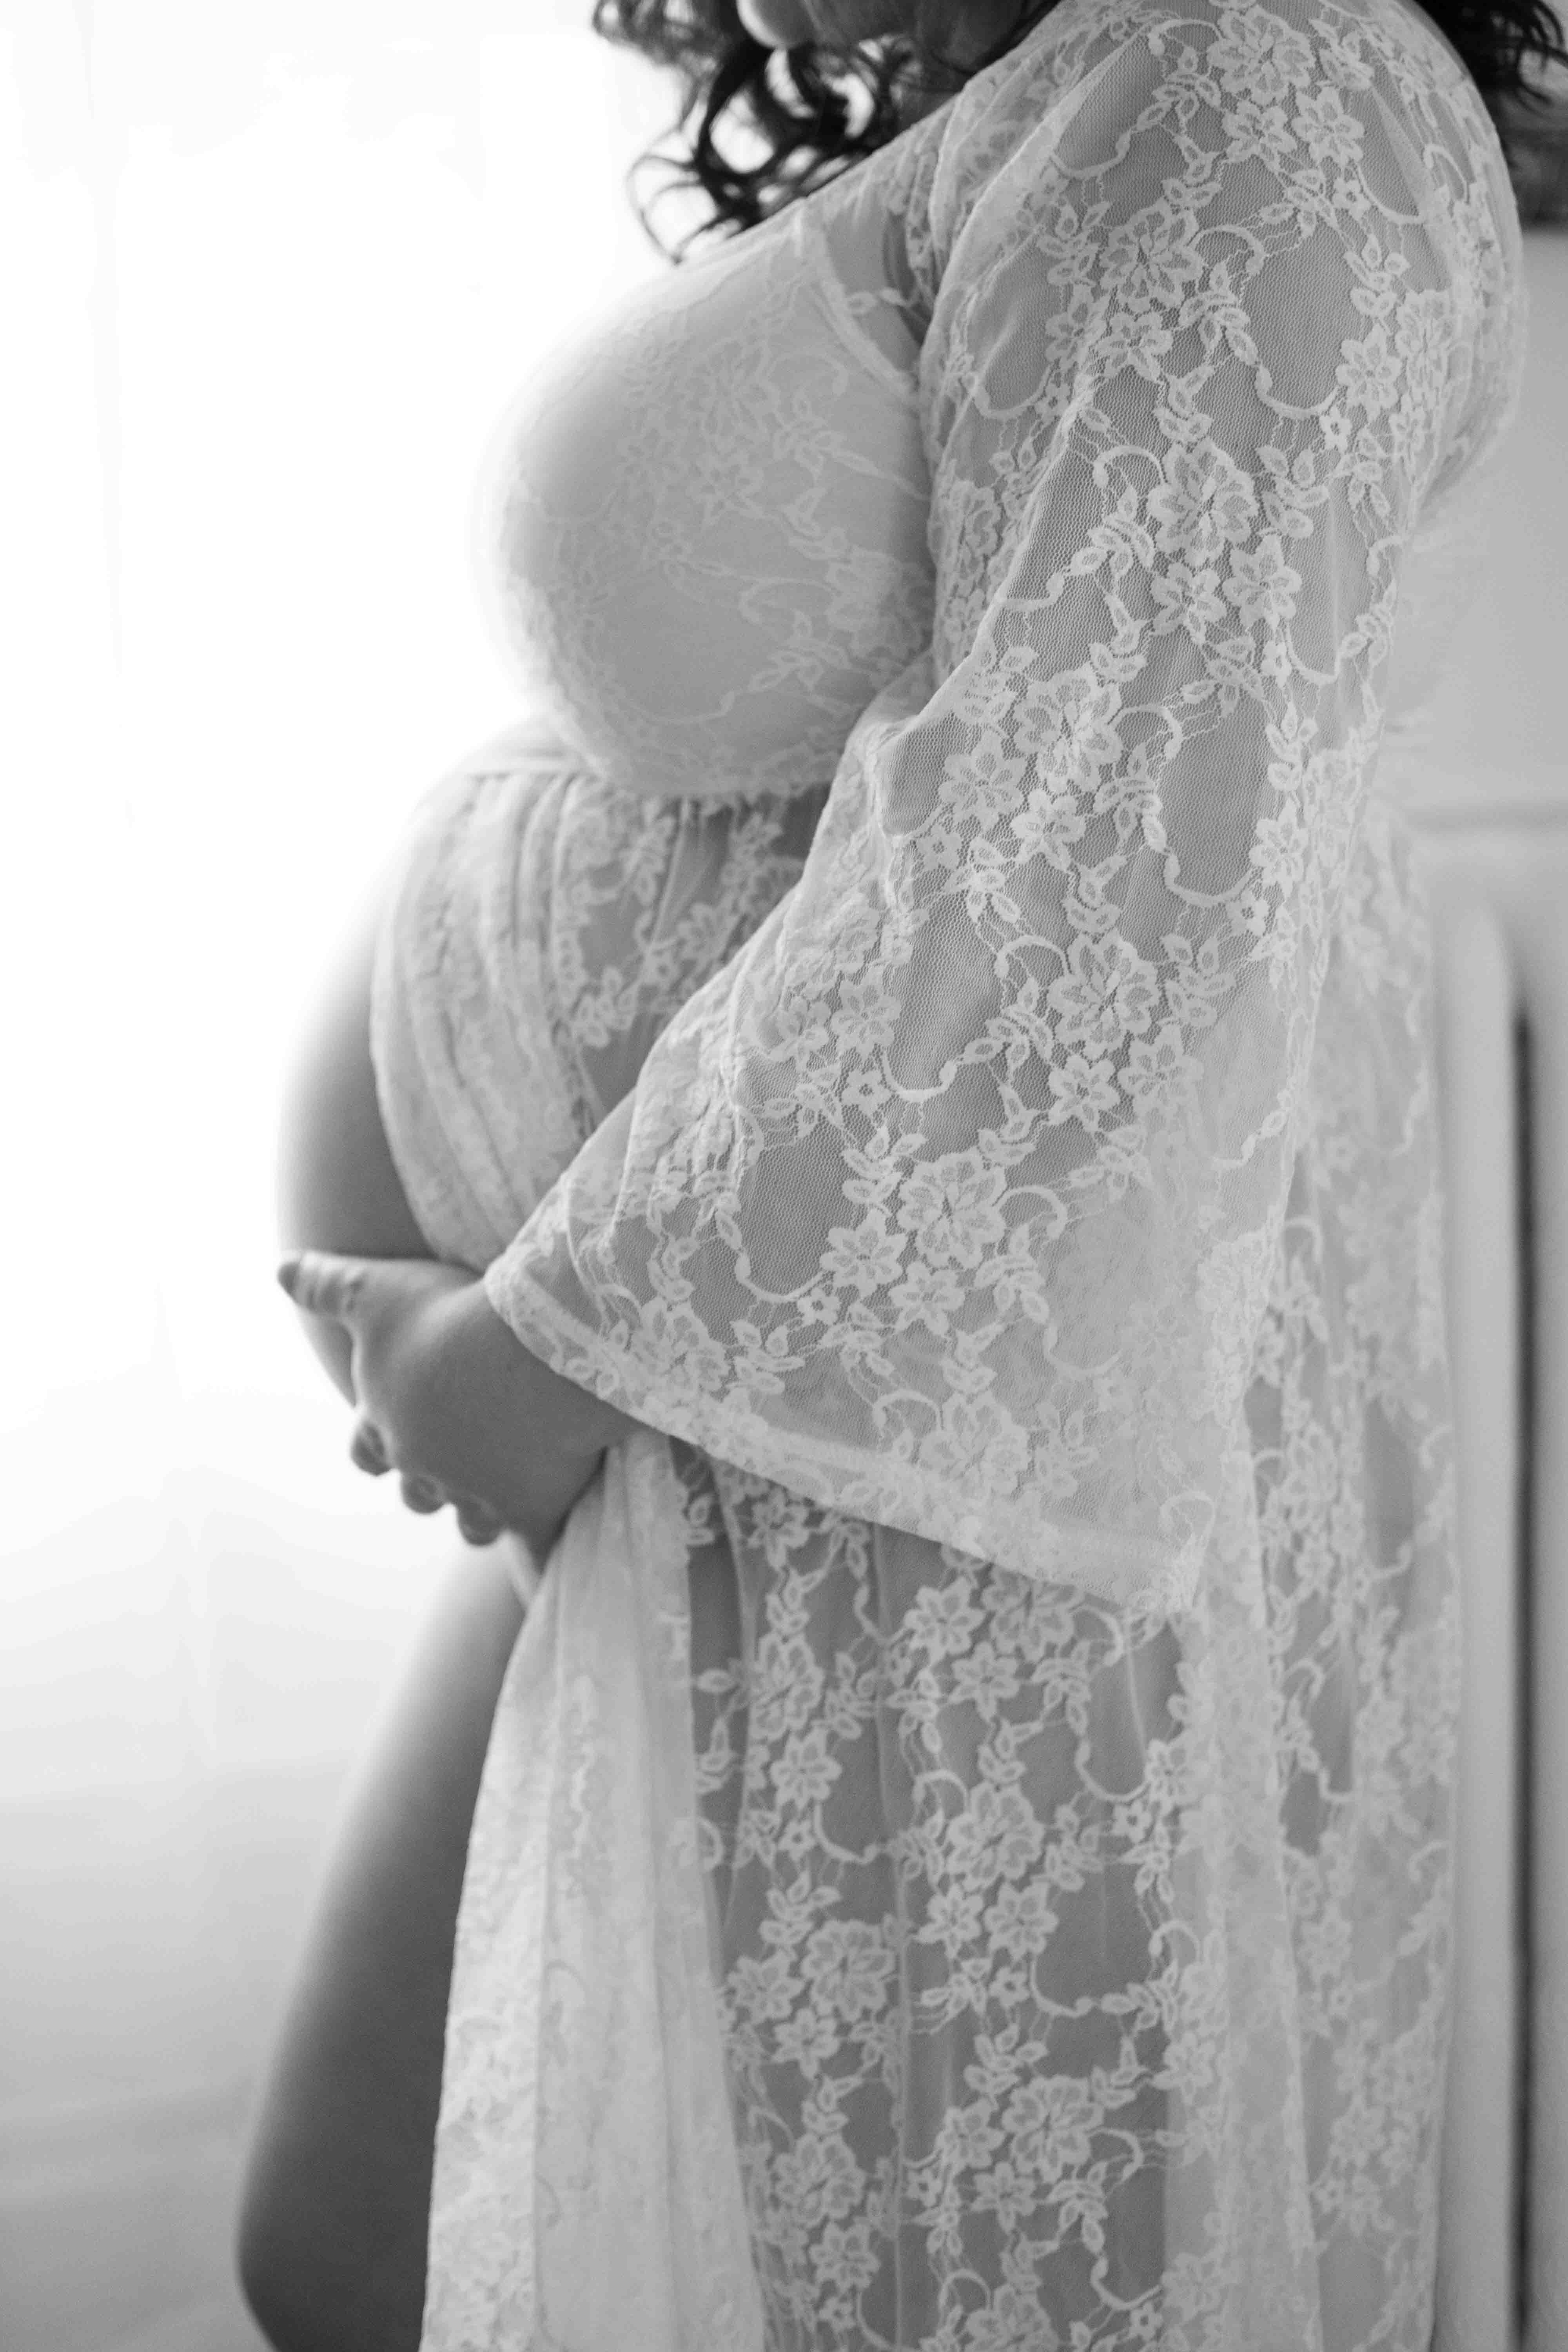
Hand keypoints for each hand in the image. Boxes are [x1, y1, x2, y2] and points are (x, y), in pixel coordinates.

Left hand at [276, 1247, 634, 1563]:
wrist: (533, 1353)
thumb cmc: (448, 1319)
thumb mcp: (376, 1291)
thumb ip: (326, 1286)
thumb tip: (279, 1269)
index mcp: (385, 1424)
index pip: (366, 1449)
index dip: (376, 1444)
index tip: (387, 1439)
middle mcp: (426, 1470)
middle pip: (417, 1493)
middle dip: (430, 1482)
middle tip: (455, 1460)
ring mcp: (480, 1495)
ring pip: (473, 1524)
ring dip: (481, 1513)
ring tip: (501, 1495)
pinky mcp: (534, 1508)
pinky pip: (538, 1544)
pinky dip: (544, 1547)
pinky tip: (555, 1538)